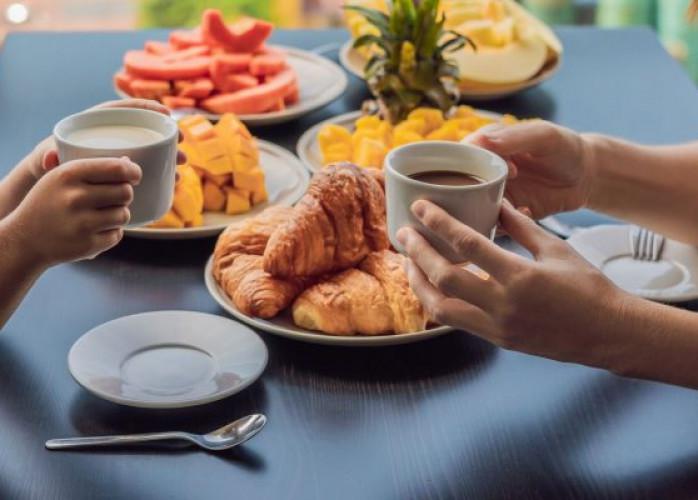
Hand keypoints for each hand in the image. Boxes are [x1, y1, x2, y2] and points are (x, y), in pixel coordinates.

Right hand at [5, 157, 141, 266]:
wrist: (25, 239)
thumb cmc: (49, 203)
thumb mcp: (59, 178)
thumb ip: (92, 169)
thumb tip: (129, 163)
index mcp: (69, 174)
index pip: (117, 168)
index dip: (133, 172)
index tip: (134, 176)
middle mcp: (75, 198)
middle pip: (125, 192)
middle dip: (124, 195)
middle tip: (112, 198)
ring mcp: (82, 223)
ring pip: (124, 214)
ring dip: (119, 215)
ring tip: (101, 215)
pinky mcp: (88, 245)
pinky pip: (118, 235)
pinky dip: (112, 233)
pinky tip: (95, 230)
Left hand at [26, 99, 185, 179]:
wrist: (52, 186)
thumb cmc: (48, 166)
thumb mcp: (45, 160)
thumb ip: (46, 158)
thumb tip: (51, 158)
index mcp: (98, 124)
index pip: (125, 109)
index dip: (148, 108)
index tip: (166, 114)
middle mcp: (116, 138)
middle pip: (146, 132)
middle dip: (168, 136)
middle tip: (182, 143)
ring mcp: (124, 156)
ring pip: (152, 152)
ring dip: (171, 157)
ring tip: (182, 167)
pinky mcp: (127, 173)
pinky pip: (150, 170)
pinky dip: (164, 175)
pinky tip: (175, 182)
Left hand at [398, 200, 628, 368]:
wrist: (609, 333)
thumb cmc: (588, 287)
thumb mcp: (556, 249)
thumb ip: (521, 227)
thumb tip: (497, 202)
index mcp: (521, 277)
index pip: (468, 245)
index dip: (439, 223)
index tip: (421, 208)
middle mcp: (504, 305)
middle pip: (445, 277)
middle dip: (418, 253)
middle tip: (404, 233)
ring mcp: (498, 327)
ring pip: (442, 307)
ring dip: (419, 283)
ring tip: (409, 262)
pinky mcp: (497, 340)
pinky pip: (456, 321)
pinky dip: (437, 302)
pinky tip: (430, 286)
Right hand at [467, 121, 595, 218]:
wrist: (586, 176)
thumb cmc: (565, 148)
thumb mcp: (544, 136)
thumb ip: (514, 137)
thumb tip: (482, 141)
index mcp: (486, 146)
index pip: (459, 156)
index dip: (472, 164)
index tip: (509, 170)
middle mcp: (482, 171)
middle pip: (456, 186)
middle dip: (471, 194)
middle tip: (501, 195)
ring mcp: (491, 194)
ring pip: (469, 208)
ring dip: (484, 212)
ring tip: (511, 208)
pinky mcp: (503, 215)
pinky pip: (491, 224)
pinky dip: (503, 224)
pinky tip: (527, 212)